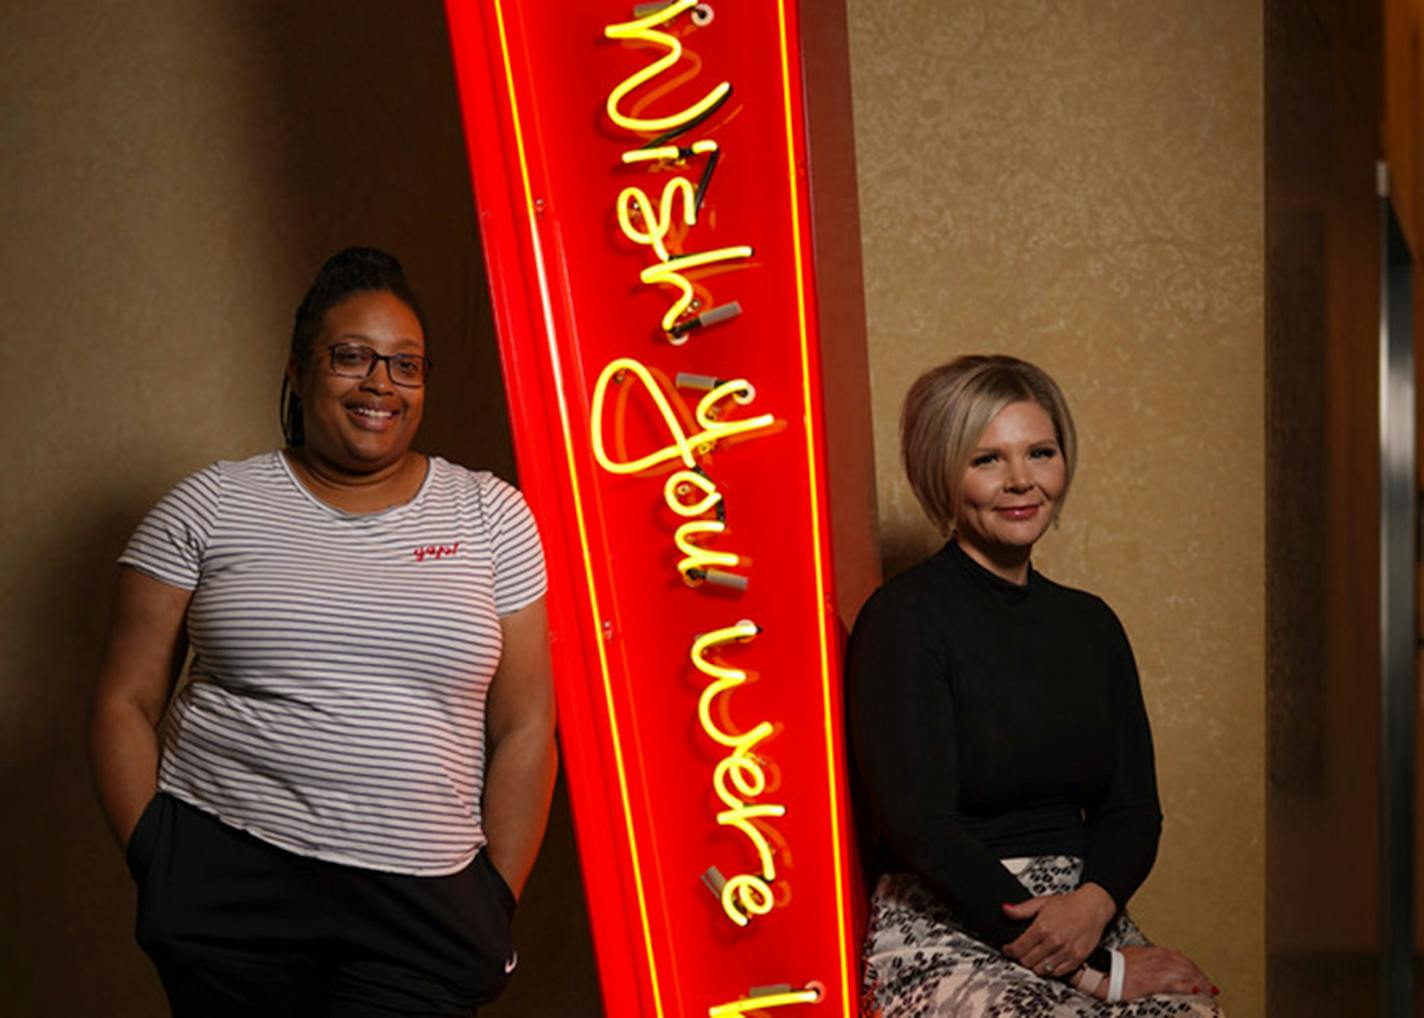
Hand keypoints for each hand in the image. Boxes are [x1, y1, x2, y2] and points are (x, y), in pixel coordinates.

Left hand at [1001, 882, 1115, 976]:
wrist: (1093, 907)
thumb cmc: (1069, 904)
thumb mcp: (1041, 902)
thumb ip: (1021, 909)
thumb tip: (1005, 910)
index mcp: (1042, 927)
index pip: (1018, 948)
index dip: (1009, 950)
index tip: (1008, 949)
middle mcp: (1053, 942)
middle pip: (1027, 961)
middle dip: (1021, 957)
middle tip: (1021, 952)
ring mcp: (1066, 952)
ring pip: (1041, 970)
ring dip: (1035, 965)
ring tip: (1034, 957)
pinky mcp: (1076, 959)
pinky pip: (1057, 973)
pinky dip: (1050, 970)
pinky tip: (1048, 961)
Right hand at [1118, 945, 1215, 999]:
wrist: (1106, 972)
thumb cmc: (1118, 965)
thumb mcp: (1137, 954)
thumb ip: (1153, 955)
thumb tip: (1170, 955)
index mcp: (1156, 952)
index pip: (1182, 959)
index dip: (1195, 969)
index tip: (1202, 976)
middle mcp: (1160, 959)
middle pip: (1188, 967)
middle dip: (1202, 977)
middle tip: (1212, 987)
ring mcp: (1158, 970)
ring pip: (1186, 975)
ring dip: (1200, 983)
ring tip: (1210, 991)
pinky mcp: (1154, 982)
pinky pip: (1177, 984)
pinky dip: (1188, 987)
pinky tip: (1197, 991)